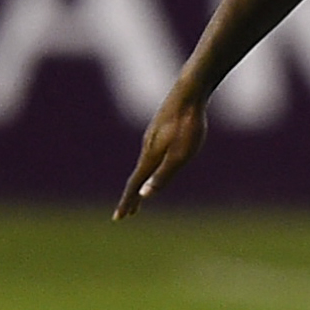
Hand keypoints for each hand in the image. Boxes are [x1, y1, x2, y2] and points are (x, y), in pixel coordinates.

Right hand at [114, 88, 207, 219]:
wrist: (190, 92)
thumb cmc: (188, 125)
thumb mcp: (180, 155)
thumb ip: (163, 175)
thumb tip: (145, 195)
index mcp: (151, 156)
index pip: (134, 184)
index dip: (127, 201)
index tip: (119, 217)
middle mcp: (147, 147)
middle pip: (137, 176)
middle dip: (131, 196)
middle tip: (127, 213)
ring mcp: (153, 137)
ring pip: (143, 164)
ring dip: (139, 182)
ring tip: (140, 193)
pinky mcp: (161, 129)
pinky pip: (150, 154)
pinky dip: (147, 168)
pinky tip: (154, 164)